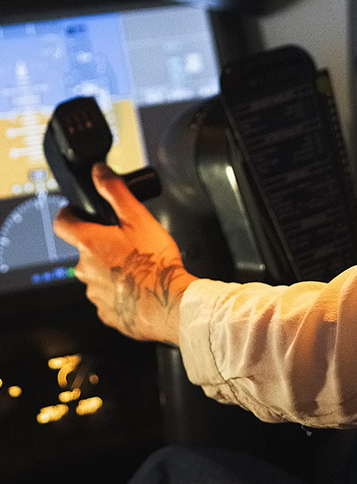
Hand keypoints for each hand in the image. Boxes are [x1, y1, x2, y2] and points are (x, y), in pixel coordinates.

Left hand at [53, 163, 196, 343]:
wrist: (167, 303)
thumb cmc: (154, 261)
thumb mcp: (138, 216)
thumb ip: (115, 190)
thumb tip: (99, 171)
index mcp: (89, 243)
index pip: (62, 223)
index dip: (69, 213)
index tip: (77, 211)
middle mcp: (85, 269)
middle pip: (85, 249)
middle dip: (102, 243)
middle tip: (128, 240)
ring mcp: (94, 292)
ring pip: (97, 273)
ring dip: (111, 267)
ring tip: (138, 264)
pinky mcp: (105, 312)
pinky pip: (107, 295)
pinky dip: (119, 289)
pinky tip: (138, 285)